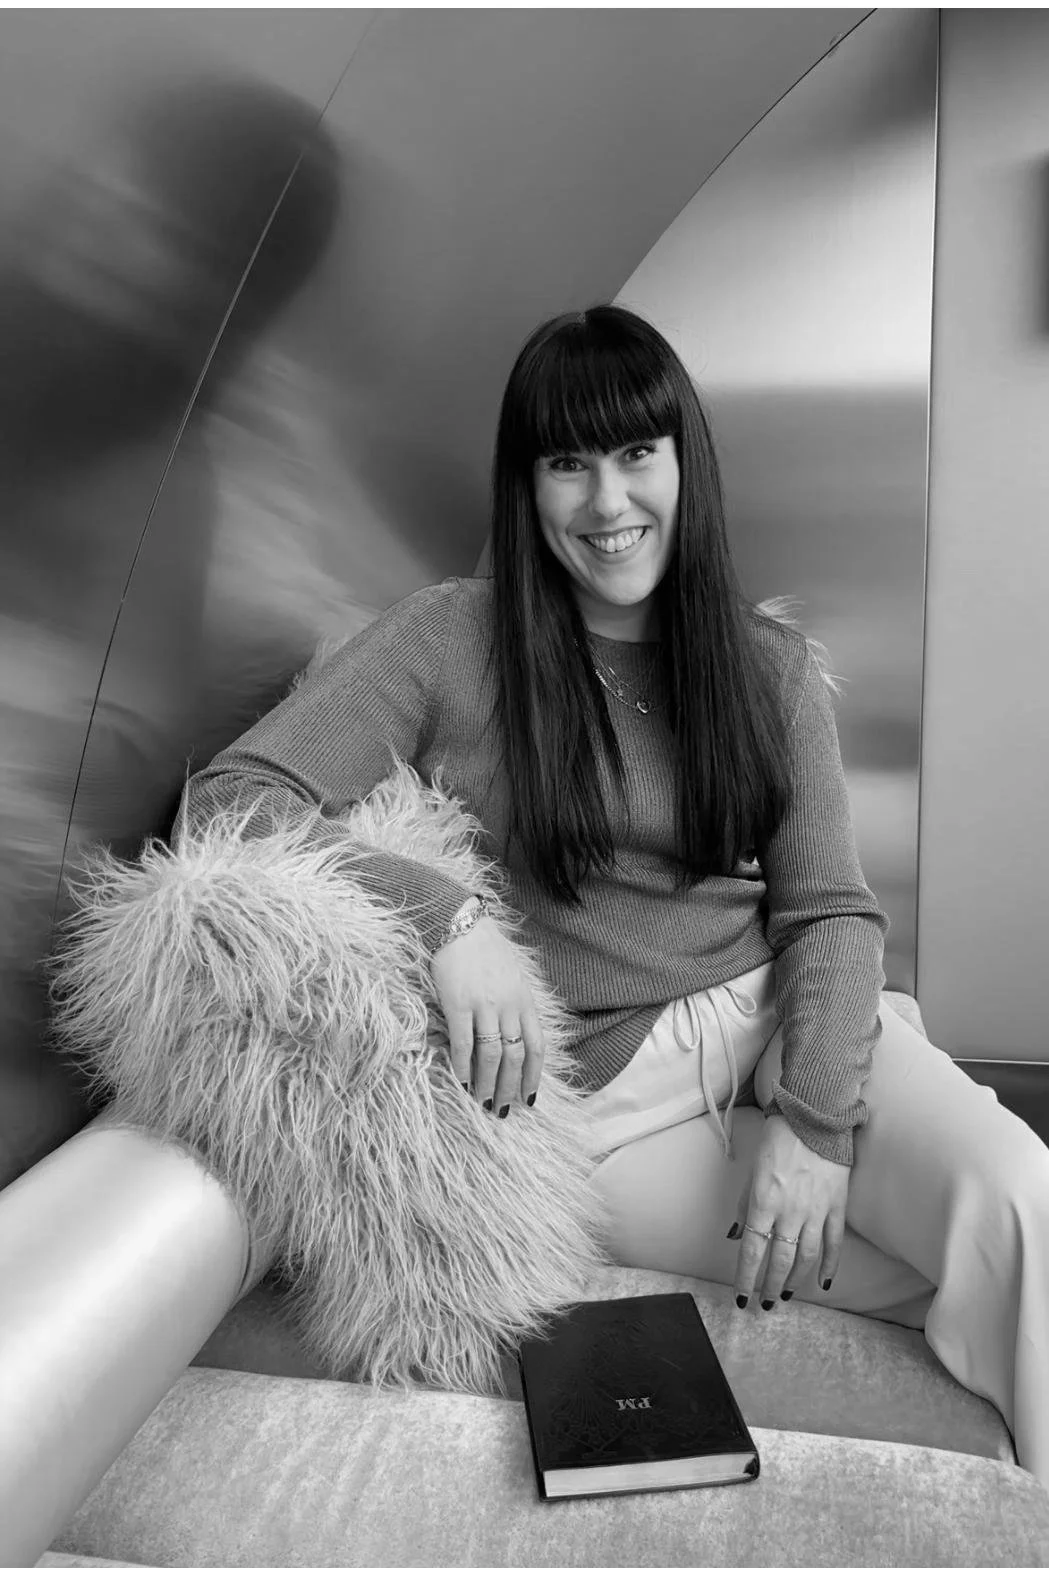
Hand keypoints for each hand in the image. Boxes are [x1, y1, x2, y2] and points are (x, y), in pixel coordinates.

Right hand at [430, 915, 545, 1115]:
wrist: (459, 922)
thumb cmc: (484, 949)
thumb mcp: (512, 975)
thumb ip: (515, 1005)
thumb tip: (513, 1037)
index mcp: (524, 1000)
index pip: (537, 1047)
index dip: (533, 1076)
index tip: (529, 1098)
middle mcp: (508, 1005)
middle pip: (515, 1057)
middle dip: (510, 1088)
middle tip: (502, 1110)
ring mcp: (484, 1005)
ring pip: (492, 1055)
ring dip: (488, 1083)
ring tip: (482, 1101)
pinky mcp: (457, 1003)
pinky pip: (463, 1042)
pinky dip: (463, 1065)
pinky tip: (463, 1080)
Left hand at [728, 1114, 849, 1308]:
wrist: (814, 1118)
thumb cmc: (777, 1140)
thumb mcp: (752, 1172)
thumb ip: (745, 1207)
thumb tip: (738, 1237)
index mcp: (763, 1203)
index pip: (752, 1252)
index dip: (746, 1279)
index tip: (741, 1299)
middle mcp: (789, 1212)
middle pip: (779, 1260)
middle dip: (770, 1286)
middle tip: (766, 1305)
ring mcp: (816, 1211)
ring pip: (806, 1258)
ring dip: (796, 1280)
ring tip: (787, 1295)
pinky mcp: (837, 1206)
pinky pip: (834, 1244)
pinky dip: (830, 1266)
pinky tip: (824, 1283)